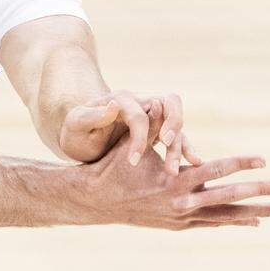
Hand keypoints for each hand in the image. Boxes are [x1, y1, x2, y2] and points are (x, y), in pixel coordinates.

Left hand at [60, 90, 198, 172]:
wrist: (80, 138)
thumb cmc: (76, 130)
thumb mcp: (76, 123)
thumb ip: (92, 115)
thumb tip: (114, 106)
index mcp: (121, 99)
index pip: (139, 115)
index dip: (139, 137)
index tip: (133, 161)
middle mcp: (141, 103)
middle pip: (169, 104)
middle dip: (173, 125)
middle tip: (167, 147)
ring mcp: (152, 117)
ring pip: (176, 124)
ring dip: (180, 144)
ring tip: (173, 171)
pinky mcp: (158, 131)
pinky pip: (178, 136)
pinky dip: (186, 147)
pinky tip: (193, 162)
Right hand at [81, 136, 269, 229]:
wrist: (96, 199)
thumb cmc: (115, 166)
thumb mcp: (135, 145)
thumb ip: (154, 128)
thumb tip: (166, 105)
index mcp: (174, 179)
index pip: (216, 170)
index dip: (242, 163)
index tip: (263, 160)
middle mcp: (181, 201)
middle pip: (229, 197)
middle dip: (260, 192)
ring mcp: (181, 217)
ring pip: (225, 215)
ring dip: (254, 212)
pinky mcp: (178, 225)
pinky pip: (212, 223)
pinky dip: (232, 221)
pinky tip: (251, 220)